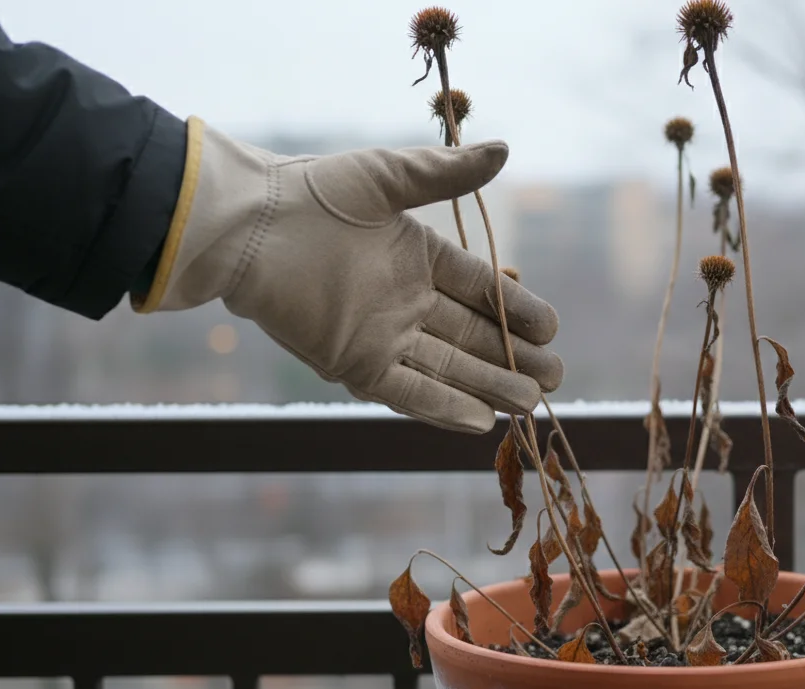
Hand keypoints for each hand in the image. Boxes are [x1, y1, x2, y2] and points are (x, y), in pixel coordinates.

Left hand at [134, 118, 561, 433]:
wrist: (249, 226)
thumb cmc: (314, 194)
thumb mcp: (389, 176)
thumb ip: (447, 173)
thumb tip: (506, 151)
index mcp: (418, 257)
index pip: (480, 289)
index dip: (517, 309)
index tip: (552, 327)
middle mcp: (405, 301)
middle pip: (472, 337)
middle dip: (514, 358)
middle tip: (555, 377)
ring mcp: (381, 335)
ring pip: (448, 369)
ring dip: (489, 387)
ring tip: (531, 402)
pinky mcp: (353, 362)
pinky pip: (406, 391)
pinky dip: (441, 407)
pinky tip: (479, 421)